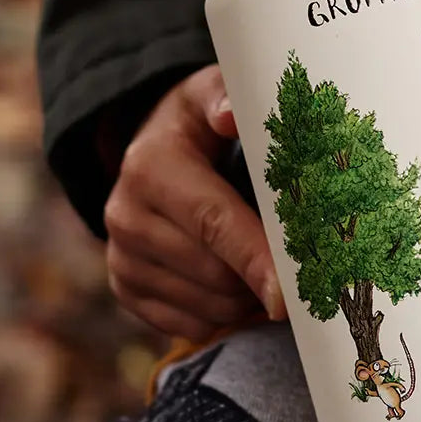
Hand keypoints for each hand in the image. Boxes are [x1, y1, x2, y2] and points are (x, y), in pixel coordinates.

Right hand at [103, 65, 284, 340]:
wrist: (151, 151)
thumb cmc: (199, 124)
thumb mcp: (208, 95)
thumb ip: (224, 97)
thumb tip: (230, 115)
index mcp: (151, 168)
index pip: (214, 223)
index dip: (256, 259)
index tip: (291, 294)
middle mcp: (126, 216)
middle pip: (216, 274)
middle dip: (262, 277)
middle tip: (299, 262)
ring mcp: (121, 258)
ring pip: (209, 306)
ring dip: (248, 298)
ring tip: (265, 265)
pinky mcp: (126, 290)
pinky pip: (193, 326)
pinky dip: (225, 314)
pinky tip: (237, 282)